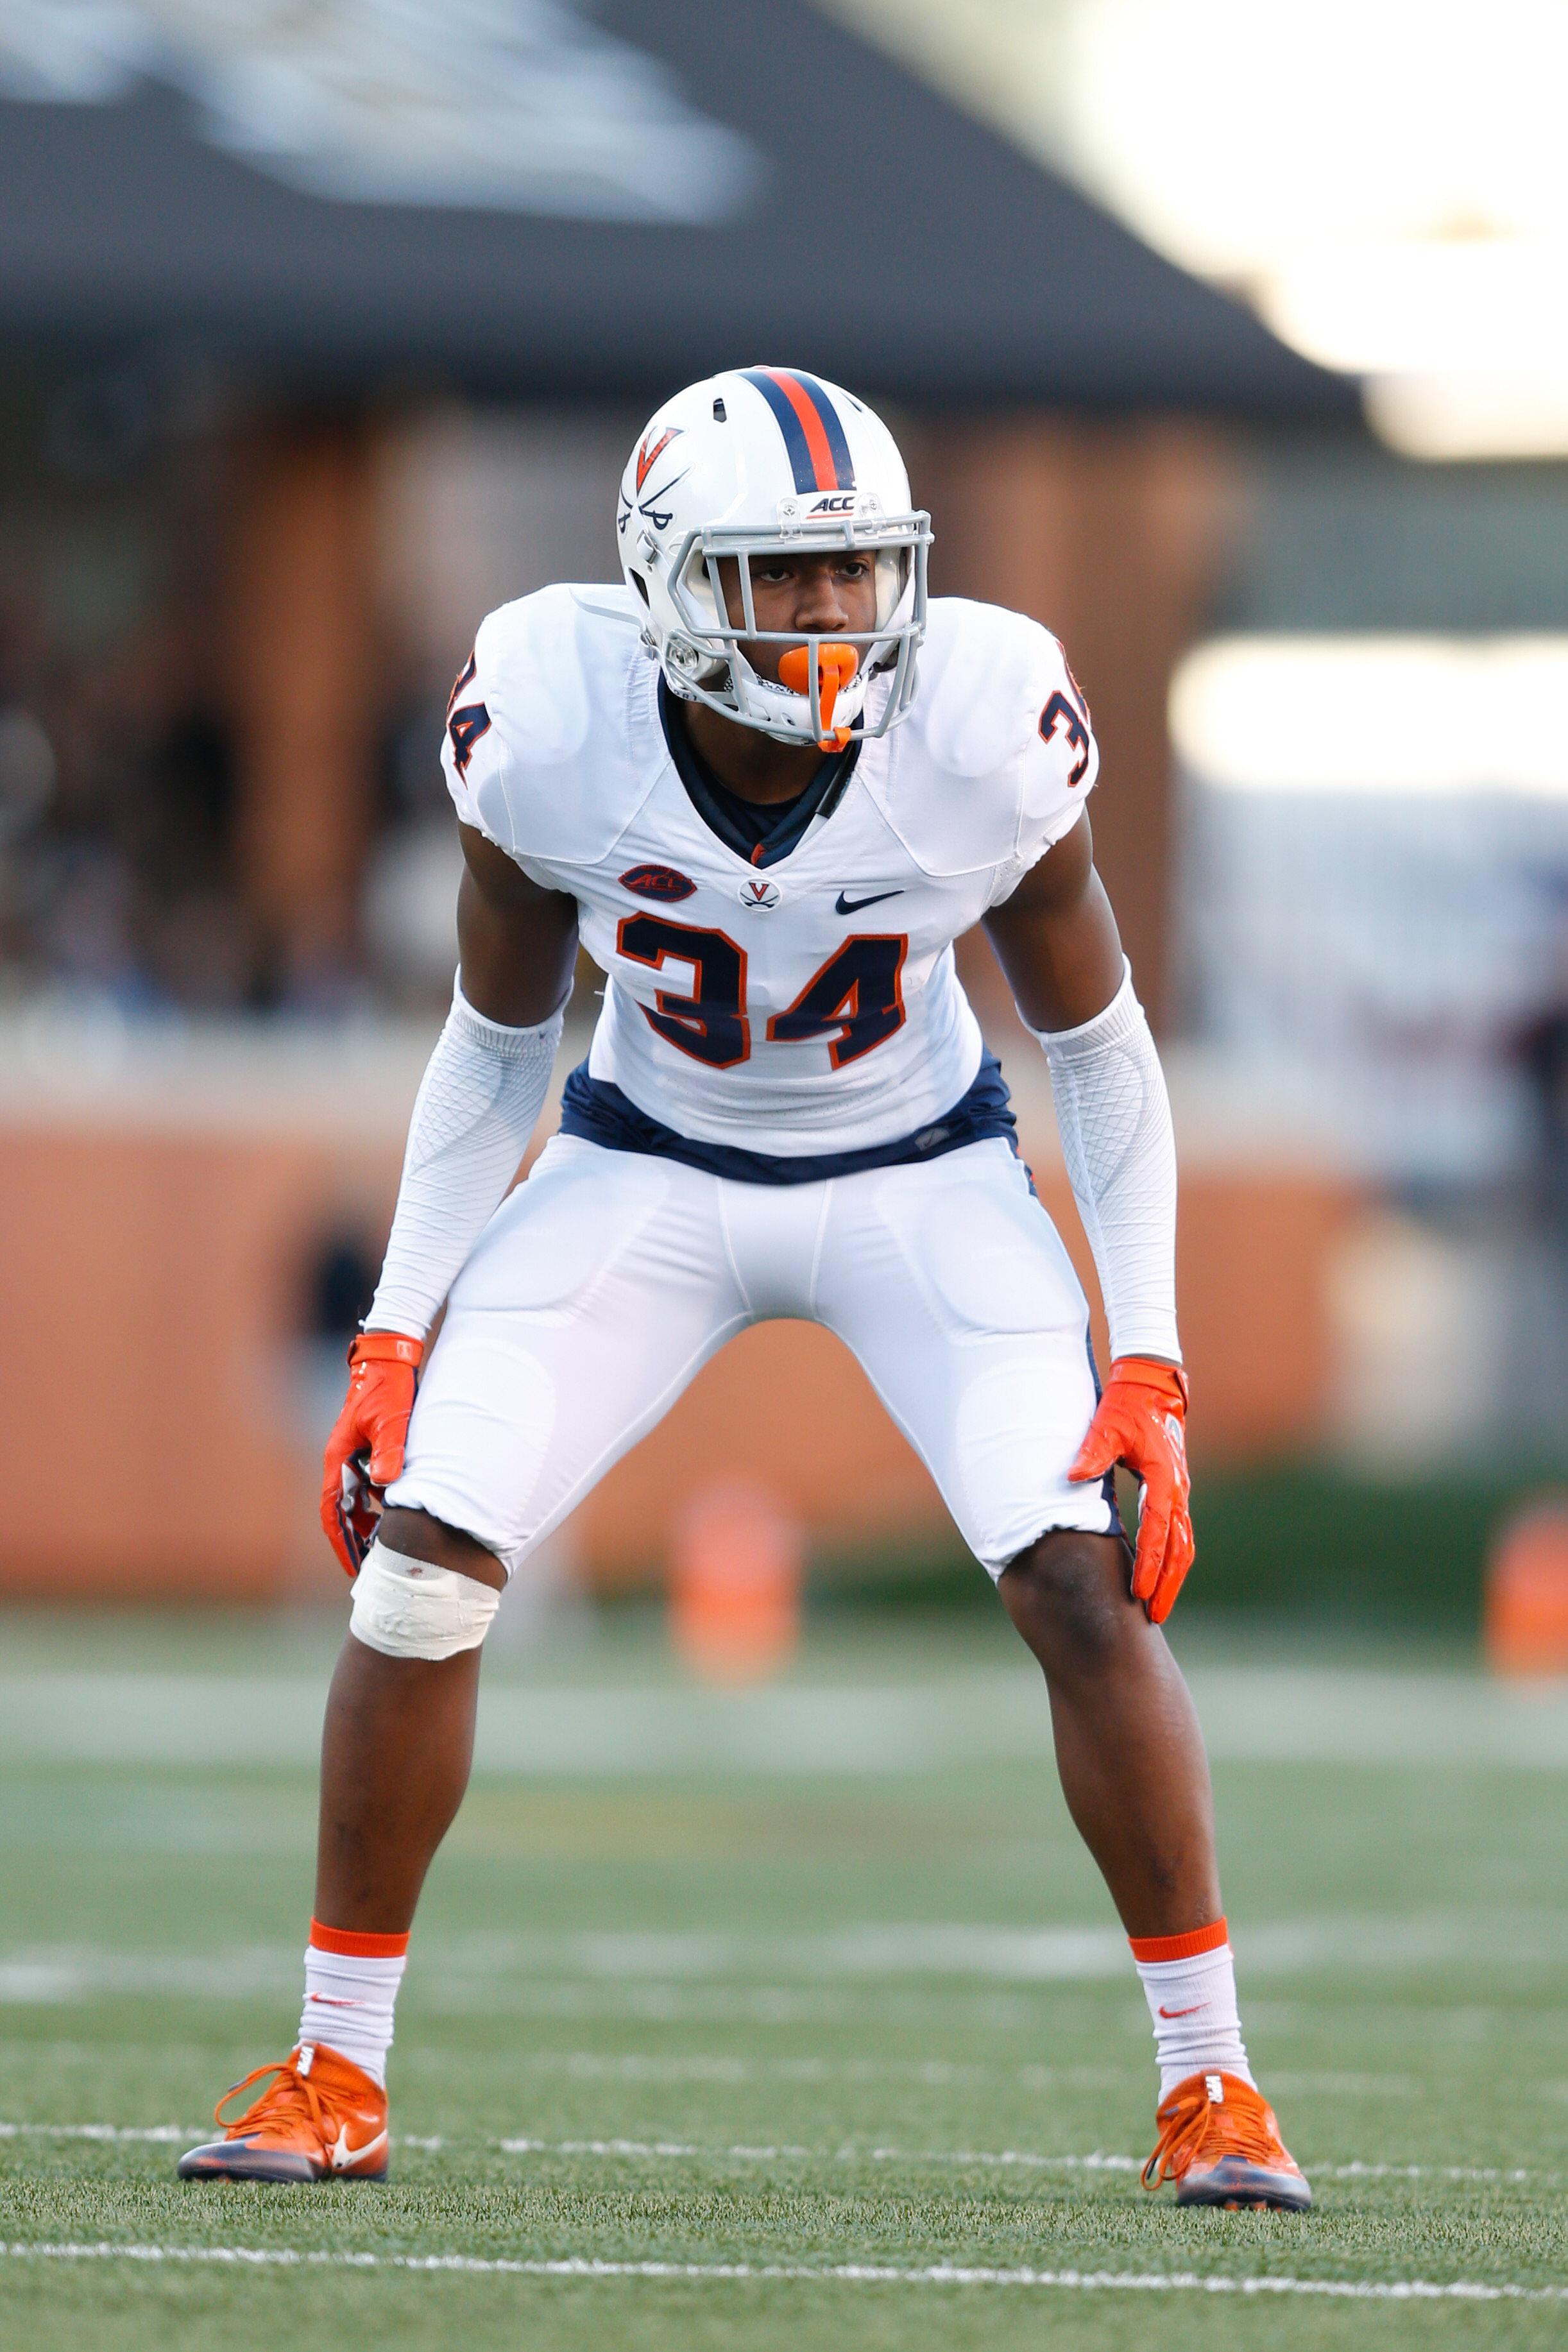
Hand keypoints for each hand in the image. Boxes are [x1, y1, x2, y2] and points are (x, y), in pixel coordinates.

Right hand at [319, 1331, 423, 1576]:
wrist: (390, 1357)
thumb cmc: (388, 1387)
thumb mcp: (392, 1420)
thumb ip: (390, 1451)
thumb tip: (386, 1486)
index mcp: (338, 1457)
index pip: (332, 1509)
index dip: (341, 1540)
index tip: (353, 1566)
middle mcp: (342, 1459)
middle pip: (343, 1509)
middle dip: (355, 1538)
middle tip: (373, 1566)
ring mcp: (354, 1454)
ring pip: (358, 1498)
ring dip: (369, 1521)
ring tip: (388, 1548)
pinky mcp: (369, 1448)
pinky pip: (370, 1483)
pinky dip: (380, 1501)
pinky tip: (398, 1513)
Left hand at [1070, 1358, 1192, 1623]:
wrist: (1153, 1388)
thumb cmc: (1127, 1407)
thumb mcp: (1107, 1426)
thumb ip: (1092, 1452)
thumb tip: (1072, 1477)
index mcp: (1163, 1478)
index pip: (1155, 1531)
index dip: (1148, 1563)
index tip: (1137, 1591)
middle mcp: (1177, 1491)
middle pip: (1179, 1548)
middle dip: (1168, 1584)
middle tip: (1154, 1614)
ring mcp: (1180, 1493)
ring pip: (1184, 1545)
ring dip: (1174, 1577)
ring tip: (1159, 1607)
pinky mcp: (1176, 1493)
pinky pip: (1179, 1534)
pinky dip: (1172, 1559)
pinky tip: (1159, 1578)